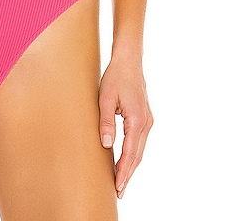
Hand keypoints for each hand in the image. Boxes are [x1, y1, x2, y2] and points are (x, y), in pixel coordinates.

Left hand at [98, 55, 152, 198]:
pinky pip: (139, 141)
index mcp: (137, 120)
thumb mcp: (105, 98)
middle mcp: (146, 123)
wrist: (129, 61)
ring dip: (131, 165)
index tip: (117, 187)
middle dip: (128, 174)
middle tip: (119, 192)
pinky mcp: (145, 118)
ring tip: (121, 181)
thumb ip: (106, 122)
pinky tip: (126, 160)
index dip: (123, 172)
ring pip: (140, 150)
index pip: (131, 153)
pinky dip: (133, 154)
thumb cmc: (115, 77)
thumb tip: (107, 145)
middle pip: (138, 156)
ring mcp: (148, 121)